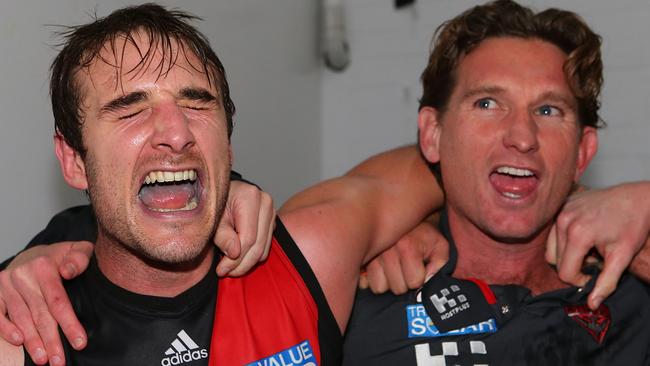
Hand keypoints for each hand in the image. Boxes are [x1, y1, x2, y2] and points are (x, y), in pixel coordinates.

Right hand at [0, 241, 92, 365]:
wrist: (33, 254)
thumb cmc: (60, 257)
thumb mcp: (76, 250)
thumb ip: (80, 258)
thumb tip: (69, 271)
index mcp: (44, 266)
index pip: (58, 300)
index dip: (69, 323)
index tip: (80, 343)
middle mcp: (23, 275)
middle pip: (40, 313)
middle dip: (51, 339)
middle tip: (59, 361)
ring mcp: (7, 284)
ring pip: (21, 317)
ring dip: (31, 341)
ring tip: (43, 359)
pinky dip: (5, 328)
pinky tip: (17, 342)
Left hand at [215, 180, 275, 275]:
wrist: (223, 192)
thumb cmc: (216, 202)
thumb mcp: (213, 218)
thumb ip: (223, 236)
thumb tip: (234, 253)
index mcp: (250, 197)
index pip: (248, 238)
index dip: (234, 259)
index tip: (221, 270)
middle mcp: (266, 203)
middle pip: (258, 245)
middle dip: (241, 264)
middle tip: (225, 273)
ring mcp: (271, 212)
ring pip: (263, 249)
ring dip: (247, 262)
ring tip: (229, 266)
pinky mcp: (272, 222)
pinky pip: (265, 246)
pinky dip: (252, 255)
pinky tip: (238, 256)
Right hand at [359, 218, 448, 293]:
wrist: (403, 217)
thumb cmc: (424, 235)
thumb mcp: (440, 245)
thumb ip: (441, 263)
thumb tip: (427, 280)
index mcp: (407, 246)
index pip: (414, 282)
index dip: (420, 278)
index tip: (420, 269)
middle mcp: (386, 250)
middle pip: (397, 288)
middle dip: (404, 283)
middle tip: (407, 270)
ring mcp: (371, 255)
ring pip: (379, 288)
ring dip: (388, 283)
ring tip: (394, 271)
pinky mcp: (362, 260)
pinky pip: (364, 283)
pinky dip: (373, 280)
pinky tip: (382, 271)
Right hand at [547, 182, 649, 309]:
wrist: (636, 198)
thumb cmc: (632, 225)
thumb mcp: (622, 257)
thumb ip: (606, 282)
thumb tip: (592, 304)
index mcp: (577, 234)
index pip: (564, 271)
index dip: (578, 280)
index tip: (594, 275)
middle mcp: (563, 221)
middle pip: (554, 260)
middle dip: (573, 266)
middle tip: (595, 261)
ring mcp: (560, 212)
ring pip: (550, 247)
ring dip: (567, 254)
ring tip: (589, 250)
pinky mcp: (561, 207)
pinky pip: (553, 233)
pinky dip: (565, 240)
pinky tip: (585, 237)